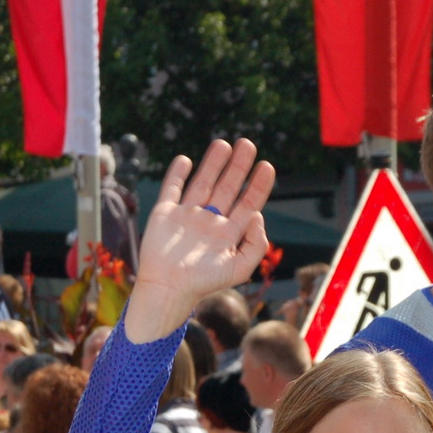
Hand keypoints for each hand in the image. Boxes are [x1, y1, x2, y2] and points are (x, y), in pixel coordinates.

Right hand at [127, 140, 275, 336]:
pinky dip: (177, 173)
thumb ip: (256, 244)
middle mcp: (210, 222)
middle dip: (238, 166)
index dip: (258, 185)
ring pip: (203, 182)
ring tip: (223, 144)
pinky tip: (186, 160)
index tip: (267, 166)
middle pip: (228, 187)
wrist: (168, 289)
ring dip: (213, 163)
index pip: (248, 203)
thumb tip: (258, 215)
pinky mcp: (165, 214)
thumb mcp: (240, 268)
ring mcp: (187, 216)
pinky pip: (172, 188)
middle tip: (247, 144)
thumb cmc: (204, 284)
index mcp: (228, 234)